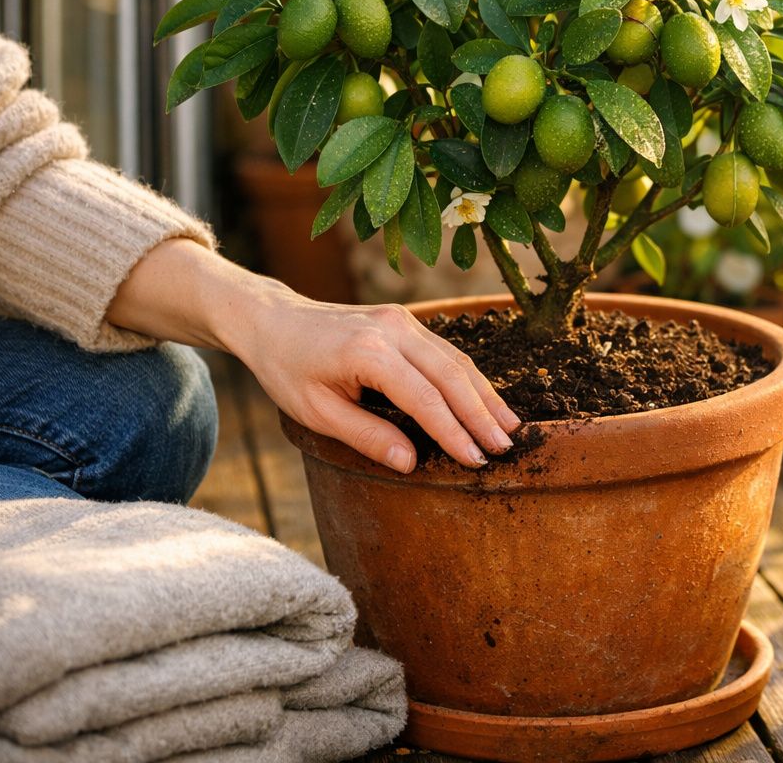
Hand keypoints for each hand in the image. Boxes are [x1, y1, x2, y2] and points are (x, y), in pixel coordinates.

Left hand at [229, 294, 519, 471]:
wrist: (273, 320)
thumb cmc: (288, 370)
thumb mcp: (316, 413)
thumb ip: (366, 436)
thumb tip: (412, 462)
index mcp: (367, 352)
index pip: (424, 399)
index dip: (454, 432)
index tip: (476, 460)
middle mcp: (392, 329)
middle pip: (451, 375)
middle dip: (481, 415)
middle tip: (505, 448)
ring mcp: (402, 320)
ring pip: (456, 360)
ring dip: (484, 396)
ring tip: (509, 428)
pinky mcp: (405, 320)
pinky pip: (446, 352)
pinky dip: (469, 379)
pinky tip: (485, 401)